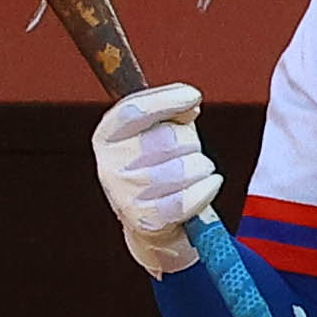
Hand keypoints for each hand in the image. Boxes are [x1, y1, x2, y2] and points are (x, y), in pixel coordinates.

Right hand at [93, 83, 221, 275]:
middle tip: (187, 152)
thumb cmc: (160, 166)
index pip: (133, 110)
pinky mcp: (147, 219)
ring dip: (202, 167)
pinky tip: (204, 186)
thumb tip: (189, 103)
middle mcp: (109, 165)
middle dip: (190, 142)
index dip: (166, 99)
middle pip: (168, 139)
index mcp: (108, 137)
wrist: (152, 221)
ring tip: (193, 173)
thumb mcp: (160, 131)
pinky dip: (208, 187)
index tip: (193, 95)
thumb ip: (173, 111)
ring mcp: (126, 195)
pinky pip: (193, 195)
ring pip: (186, 167)